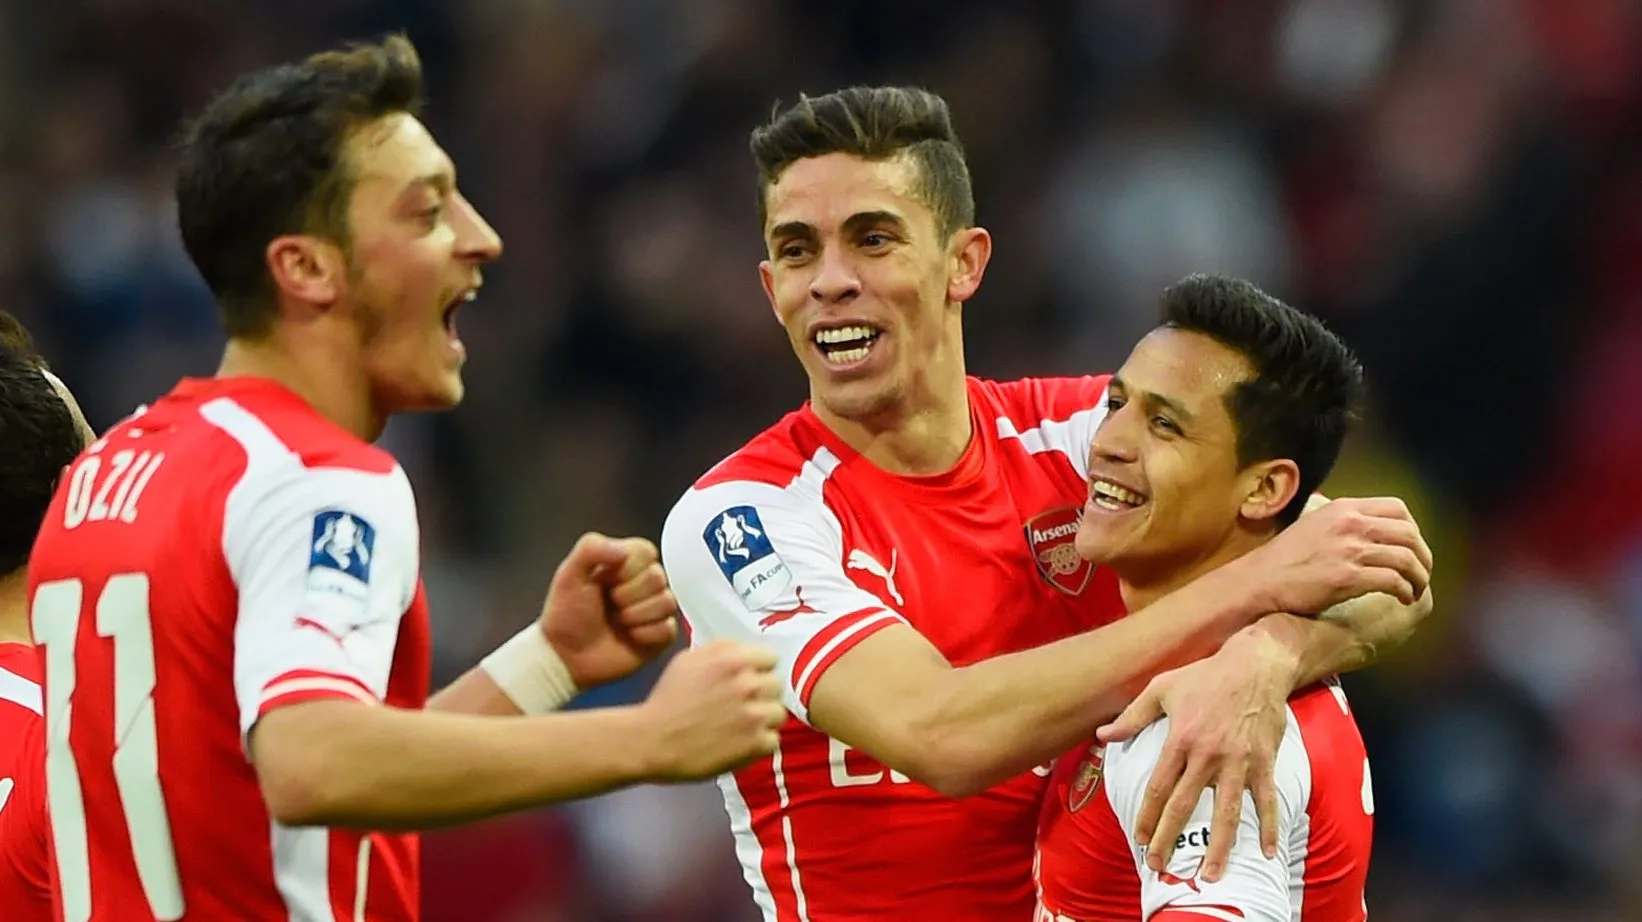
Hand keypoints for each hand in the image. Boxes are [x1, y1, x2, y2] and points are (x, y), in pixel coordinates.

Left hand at [540, 532, 679, 688]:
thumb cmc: (566, 614)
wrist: (566, 655)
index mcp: (626, 562)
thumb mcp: (569, 574)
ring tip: (617, 622)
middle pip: (658, 578)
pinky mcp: (661, 635)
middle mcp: (645, 583)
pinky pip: (668, 629)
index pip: (646, 552)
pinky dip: (645, 635)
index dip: (626, 569)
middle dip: (628, 595)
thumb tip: (623, 550)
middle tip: (610, 605)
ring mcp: (655, 610)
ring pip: (667, 602)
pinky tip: (629, 637)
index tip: (605, 581)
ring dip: (635, 616)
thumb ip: (591, 548)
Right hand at [637, 640, 785, 779]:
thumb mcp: (688, 659)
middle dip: (761, 694)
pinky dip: (759, 744)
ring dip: (763, 720)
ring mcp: (754, 715)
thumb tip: (744, 649)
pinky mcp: (755, 744)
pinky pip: (773, 741)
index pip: (770, 658)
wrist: (653, 740)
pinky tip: (740, 743)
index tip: (746, 681)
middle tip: (741, 705)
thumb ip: (721, 649)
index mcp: (734, 660)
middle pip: (777, 686)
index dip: (757, 670)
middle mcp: (749, 684)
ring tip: (741, 726)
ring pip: (778, 713)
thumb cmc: (667, 699)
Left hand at [1096, 630, 1292, 881]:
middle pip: (1184, 805)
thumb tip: (1103, 735)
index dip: (1148, 816)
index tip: (1140, 838)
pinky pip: (1267, 800)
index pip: (1159, 787)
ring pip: (1226, 812)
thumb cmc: (1205, 676)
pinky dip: (1269, 826)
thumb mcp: (1162, 688)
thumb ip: (1133, 716)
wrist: (1255, 664)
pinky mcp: (1264, 762)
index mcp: (1181, 739)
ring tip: (1210, 874)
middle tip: (1159, 864)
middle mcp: (1208, 755)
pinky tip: (1266, 852)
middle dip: (1169, 838)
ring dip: (1218, 846)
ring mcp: (1238, 761)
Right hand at [1245, 496, 1432, 611]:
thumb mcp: (1312, 525)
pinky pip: (1393, 580)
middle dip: (1422, 555)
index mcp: (1343, 509)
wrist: (1258, 582)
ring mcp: (1349, 550)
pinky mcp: (1347, 577)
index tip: (1410, 548)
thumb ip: (1339, 522)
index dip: (1412, 530)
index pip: (1397, 509)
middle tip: (1421, 573)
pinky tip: (1403, 599)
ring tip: (1415, 589)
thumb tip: (1361, 527)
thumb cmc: (1282, 560)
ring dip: (1419, 576)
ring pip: (1406, 558)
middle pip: (1408, 533)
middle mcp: (1349, 524)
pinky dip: (1405, 590)